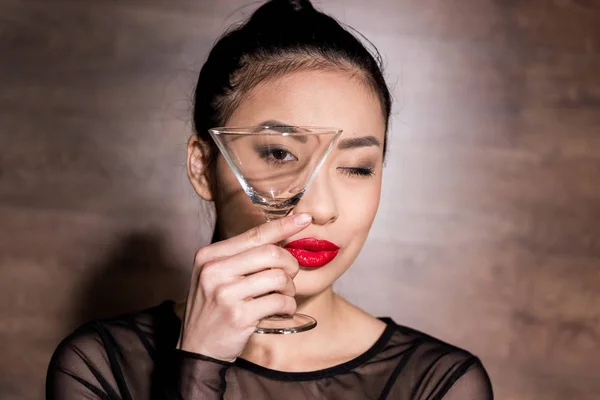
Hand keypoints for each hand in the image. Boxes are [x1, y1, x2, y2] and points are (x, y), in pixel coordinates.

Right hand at [176, 213, 311, 361]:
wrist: (198, 348)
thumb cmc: (214, 308)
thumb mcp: (217, 276)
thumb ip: (242, 257)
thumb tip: (282, 236)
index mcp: (209, 255)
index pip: (254, 234)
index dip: (283, 225)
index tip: (305, 218)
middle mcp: (214, 270)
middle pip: (271, 254)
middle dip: (290, 264)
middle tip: (289, 277)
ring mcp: (225, 293)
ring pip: (279, 277)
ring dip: (290, 289)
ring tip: (283, 296)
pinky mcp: (238, 315)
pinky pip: (279, 301)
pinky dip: (288, 306)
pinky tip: (281, 311)